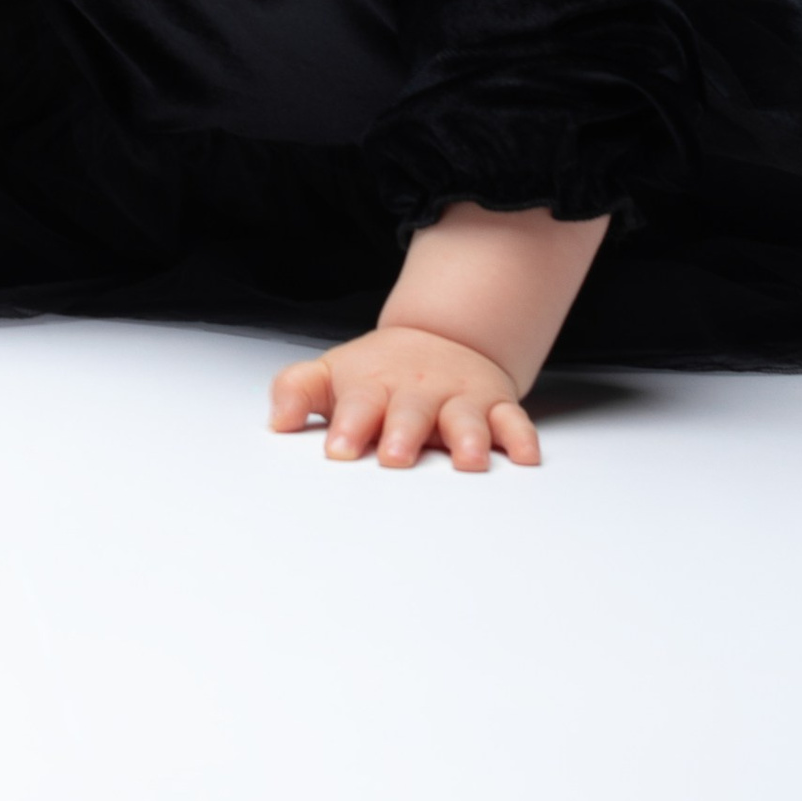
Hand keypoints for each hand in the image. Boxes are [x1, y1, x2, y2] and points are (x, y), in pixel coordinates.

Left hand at [268, 324, 540, 469]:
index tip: (338, 450)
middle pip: (410, 412)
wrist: (440, 339)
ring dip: (469, 438)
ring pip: (466, 418)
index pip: (357, 404)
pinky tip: (525, 457)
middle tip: (394, 457)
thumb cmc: (379, 373)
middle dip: (403, 434)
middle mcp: (417, 393)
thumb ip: (297, 392)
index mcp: (374, 387)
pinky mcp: (494, 407)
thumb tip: (276, 420)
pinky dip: (522, 438)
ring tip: (468, 461)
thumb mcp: (331, 374)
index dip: (348, 426)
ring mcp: (458, 400)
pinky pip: (514, 421)